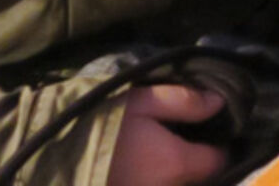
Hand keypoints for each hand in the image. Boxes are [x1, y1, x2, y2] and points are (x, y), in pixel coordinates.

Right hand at [105, 85, 228, 185]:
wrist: (59, 154)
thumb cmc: (102, 123)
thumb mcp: (144, 101)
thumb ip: (184, 101)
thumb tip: (219, 102)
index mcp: (176, 162)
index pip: (218, 160)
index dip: (217, 144)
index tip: (209, 131)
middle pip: (200, 178)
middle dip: (198, 161)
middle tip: (185, 139)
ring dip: (179, 174)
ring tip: (162, 152)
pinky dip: (160, 180)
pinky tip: (147, 167)